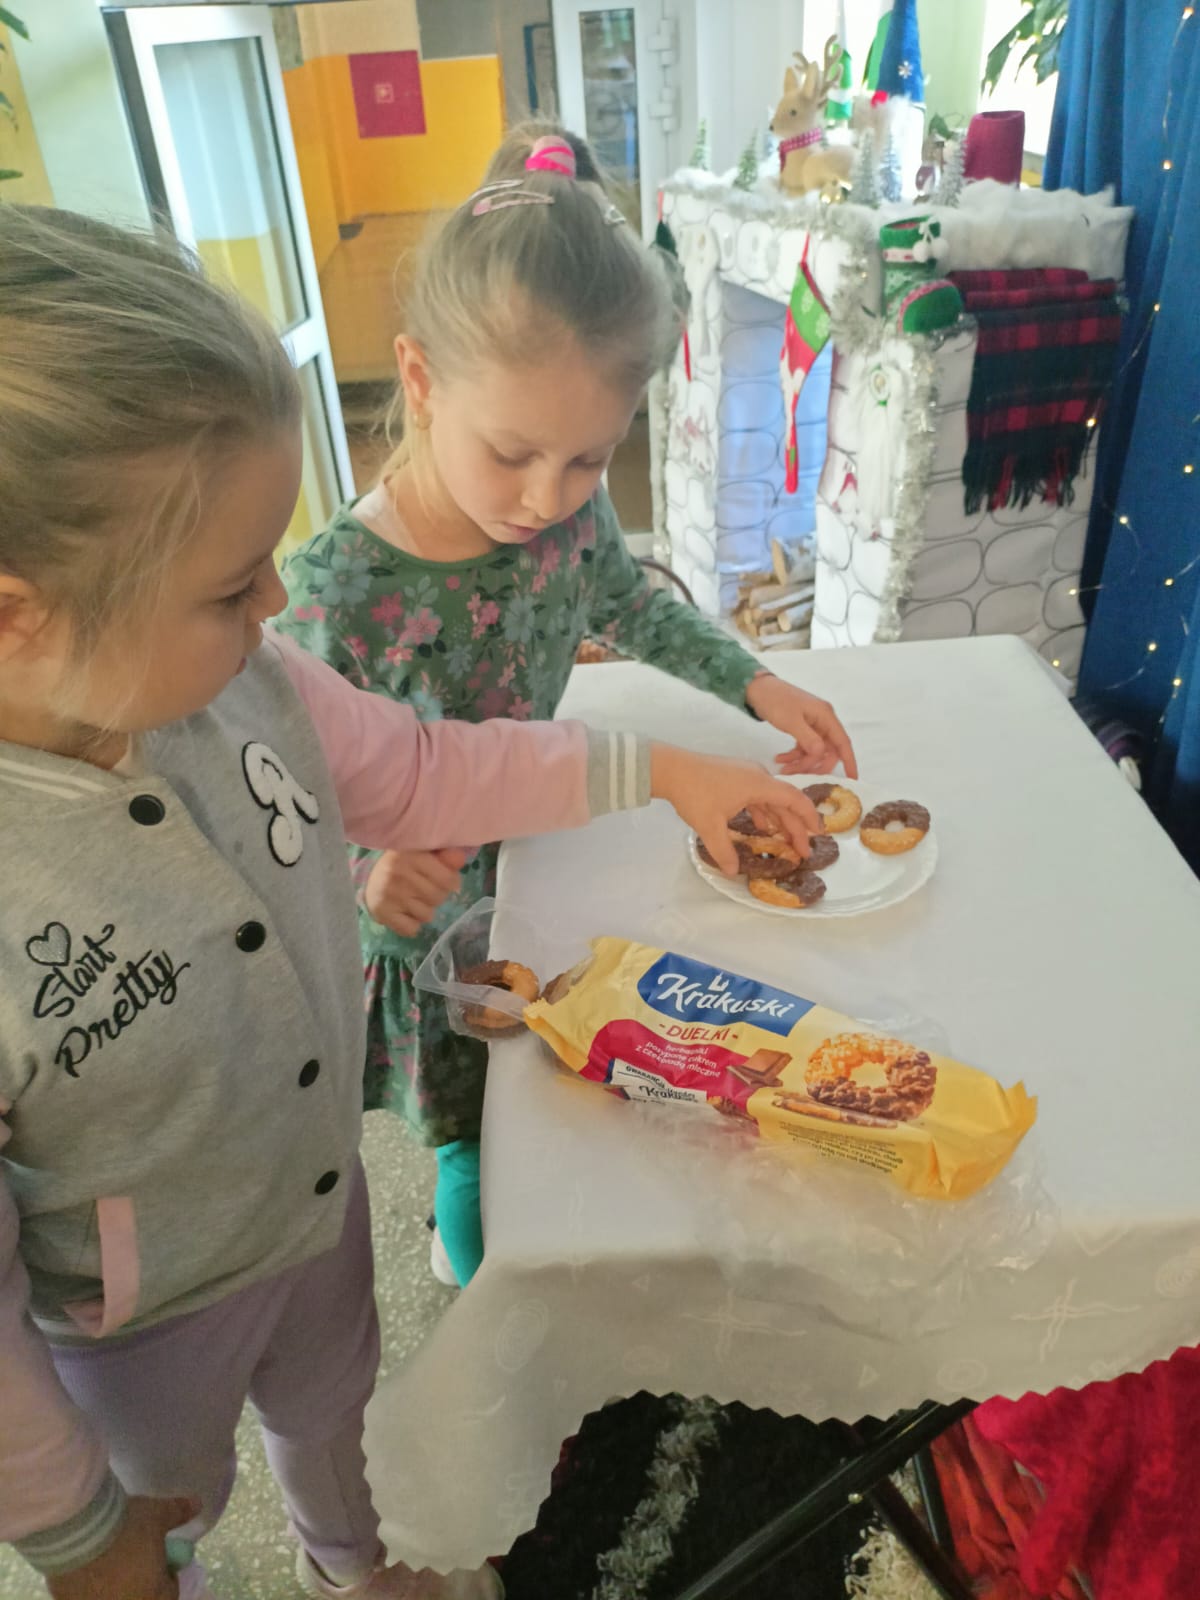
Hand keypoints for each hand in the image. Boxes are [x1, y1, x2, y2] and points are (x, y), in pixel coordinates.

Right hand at [47, 1495, 198, 1599]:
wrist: (77, 1531)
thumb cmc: (126, 1526)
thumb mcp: (158, 1514)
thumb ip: (179, 1512)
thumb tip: (198, 1504)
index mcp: (154, 1595)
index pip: (170, 1593)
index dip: (167, 1575)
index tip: (160, 1556)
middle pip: (141, 1596)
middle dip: (140, 1582)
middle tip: (134, 1558)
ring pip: (112, 1596)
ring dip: (113, 1585)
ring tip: (107, 1559)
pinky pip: (85, 1594)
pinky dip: (88, 1585)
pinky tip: (84, 1564)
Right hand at [364, 848, 467, 937]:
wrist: (370, 880)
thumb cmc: (405, 865)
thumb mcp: (425, 853)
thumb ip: (445, 855)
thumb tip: (460, 858)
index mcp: (412, 854)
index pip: (448, 879)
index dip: (451, 881)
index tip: (443, 879)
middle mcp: (398, 872)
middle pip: (438, 898)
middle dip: (437, 896)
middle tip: (424, 889)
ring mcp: (389, 894)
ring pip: (427, 915)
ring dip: (425, 910)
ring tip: (413, 899)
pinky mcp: (382, 912)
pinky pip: (412, 928)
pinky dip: (412, 924)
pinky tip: (405, 912)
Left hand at [650, 745, 823, 875]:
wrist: (670, 767)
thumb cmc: (693, 793)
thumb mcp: (709, 826)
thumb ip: (724, 851)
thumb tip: (733, 872)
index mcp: (759, 784)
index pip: (794, 799)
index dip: (809, 817)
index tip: (818, 835)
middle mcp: (757, 776)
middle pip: (785, 802)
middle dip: (796, 826)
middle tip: (803, 850)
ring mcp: (746, 774)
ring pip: (771, 799)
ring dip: (780, 819)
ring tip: (786, 841)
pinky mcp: (735, 776)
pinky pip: (758, 795)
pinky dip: (764, 812)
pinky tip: (762, 827)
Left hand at [744, 674, 857, 778]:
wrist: (757, 688)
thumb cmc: (775, 700)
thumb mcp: (791, 721)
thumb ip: (808, 738)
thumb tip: (821, 754)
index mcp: (825, 716)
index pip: (843, 742)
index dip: (849, 762)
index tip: (852, 779)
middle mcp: (823, 720)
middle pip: (828, 750)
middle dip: (815, 765)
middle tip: (800, 775)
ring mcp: (812, 724)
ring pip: (814, 751)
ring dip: (802, 762)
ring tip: (784, 768)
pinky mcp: (802, 727)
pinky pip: (803, 746)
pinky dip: (794, 755)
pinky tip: (780, 759)